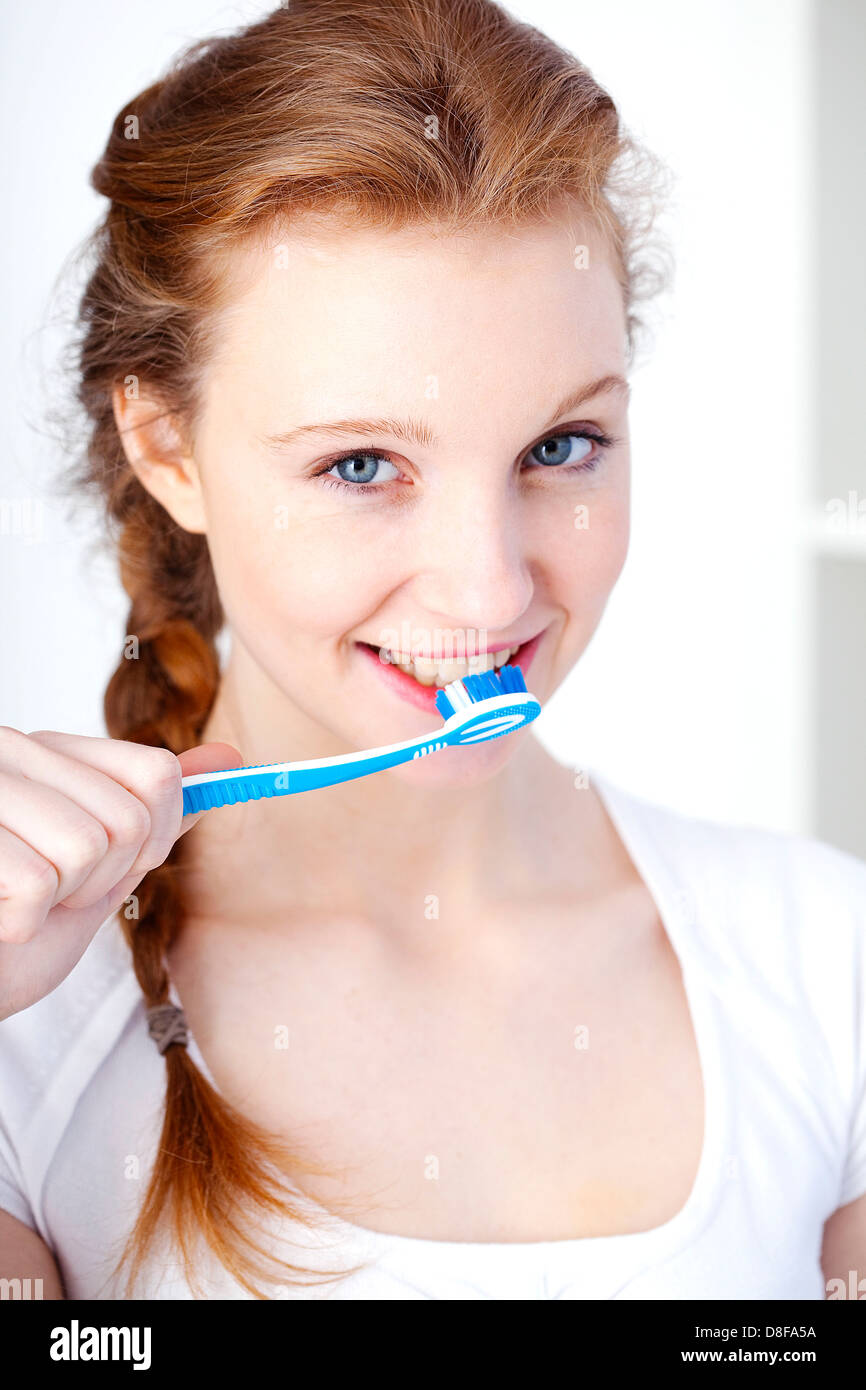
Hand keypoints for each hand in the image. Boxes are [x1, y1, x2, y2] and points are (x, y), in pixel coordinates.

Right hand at [0, 729, 240, 1019]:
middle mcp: (13, 750)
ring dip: (61, 900)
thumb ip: (157, 817)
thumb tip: (227, 758)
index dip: (155, 838)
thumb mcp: (104, 871)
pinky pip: (36, 882)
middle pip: (129, 817)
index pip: (159, 773)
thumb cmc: (20, 939)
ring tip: (17, 900)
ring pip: (85, 846)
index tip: (115, 866)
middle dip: (103, 879)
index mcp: (51, 751)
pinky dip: (22, 921)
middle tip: (51, 894)